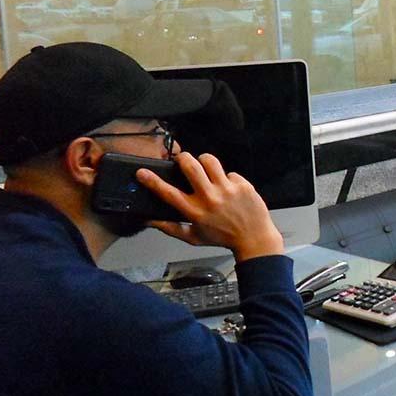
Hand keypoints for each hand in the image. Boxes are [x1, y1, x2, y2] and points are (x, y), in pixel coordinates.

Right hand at [137, 152, 283, 261]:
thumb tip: (149, 221)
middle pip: (191, 167)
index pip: (169, 193)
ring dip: (204, 160)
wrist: (254, 238)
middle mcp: (210, 198)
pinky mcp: (242, 185)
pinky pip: (230, 172)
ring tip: (204, 167)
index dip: (152, 181)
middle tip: (181, 159)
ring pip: (210, 161)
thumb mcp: (193, 238)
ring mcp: (227, 190)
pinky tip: (229, 187)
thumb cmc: (222, 238)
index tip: (142, 172)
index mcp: (195, 212)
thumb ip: (170, 228)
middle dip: (182, 158)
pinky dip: (227, 178)